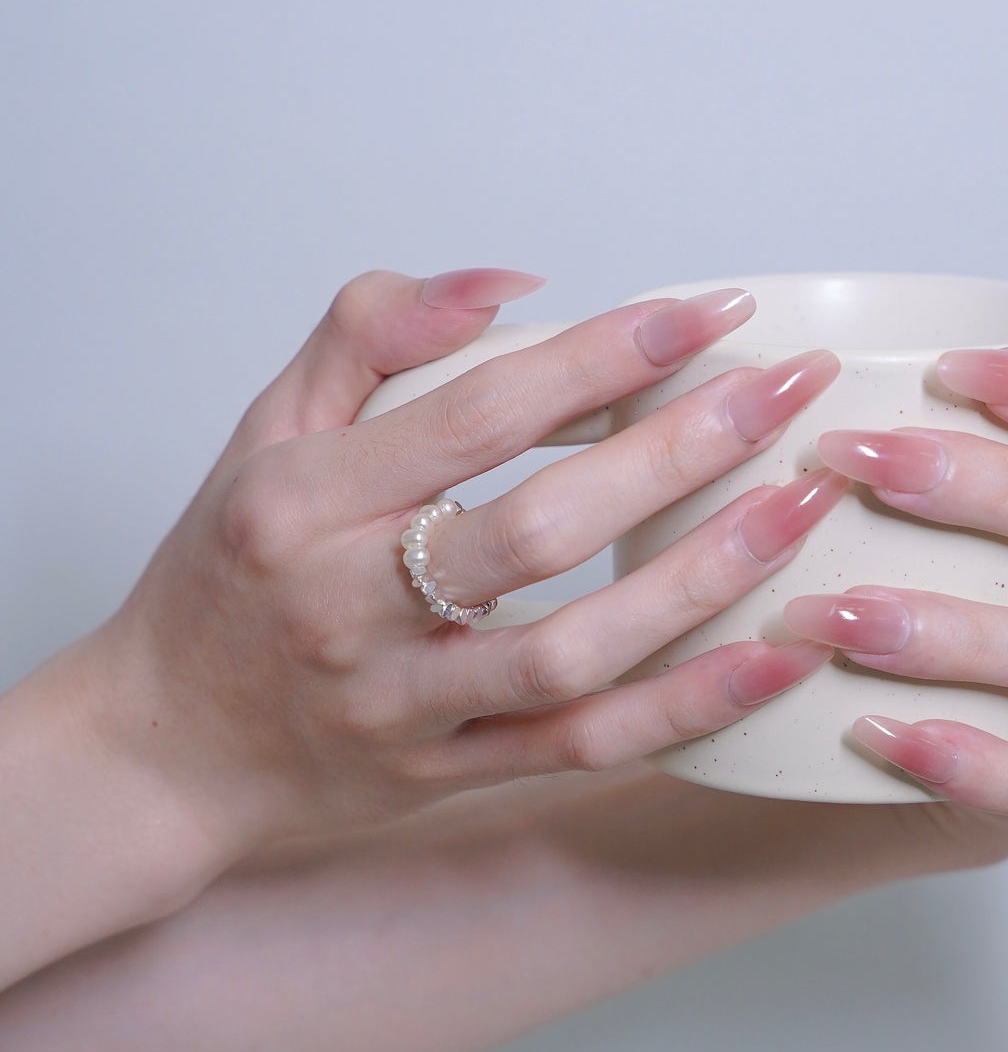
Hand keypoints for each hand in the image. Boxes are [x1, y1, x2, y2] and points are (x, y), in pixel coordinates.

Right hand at [78, 268, 846, 859]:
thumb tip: (511, 279)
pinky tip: (774, 657)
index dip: (603, 356)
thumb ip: (371, 330)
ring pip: (572, 648)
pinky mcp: (444, 772)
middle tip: (786, 393)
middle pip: (540, 527)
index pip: (478, 413)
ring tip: (800, 509)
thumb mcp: (267, 427)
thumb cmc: (231, 569)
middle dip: (679, 452)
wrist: (163, 744)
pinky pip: (580, 745)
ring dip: (700, 580)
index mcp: (304, 499)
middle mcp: (347, 604)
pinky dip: (685, 707)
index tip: (708, 315)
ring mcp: (401, 702)